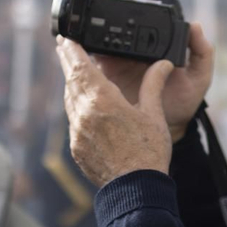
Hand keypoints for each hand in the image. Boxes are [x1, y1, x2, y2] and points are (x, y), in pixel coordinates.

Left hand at [56, 35, 175, 187]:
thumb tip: (163, 63)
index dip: (71, 50)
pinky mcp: (77, 148)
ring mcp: (77, 132)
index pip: (80, 67)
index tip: (65, 38)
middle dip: (67, 62)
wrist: (135, 188)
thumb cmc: (148, 151)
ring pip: (70, 100)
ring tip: (74, 73)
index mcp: (103, 100)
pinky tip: (84, 106)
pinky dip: (76, 107)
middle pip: (71, 81)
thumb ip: (153, 84)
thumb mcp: (154, 113)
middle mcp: (84, 113)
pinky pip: (73, 120)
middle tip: (63, 46)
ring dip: (71, 84)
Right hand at [89, 0, 214, 140]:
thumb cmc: (184, 101)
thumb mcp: (199, 77)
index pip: (159, 9)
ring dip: (109, 2)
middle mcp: (141, 41)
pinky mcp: (106, 67)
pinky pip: (95, 46)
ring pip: (112, 21)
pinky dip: (90, 32)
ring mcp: (122, 52)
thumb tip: (196, 25)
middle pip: (132, 8)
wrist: (164, 127)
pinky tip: (89, 19)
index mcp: (163, 38)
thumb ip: (202, 52)